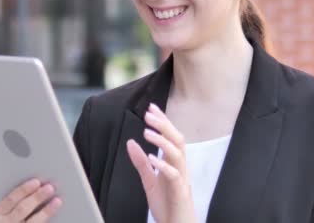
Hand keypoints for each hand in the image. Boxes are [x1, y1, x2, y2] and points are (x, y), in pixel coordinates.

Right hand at [0, 178, 61, 222]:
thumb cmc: (12, 216)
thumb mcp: (8, 209)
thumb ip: (18, 198)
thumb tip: (39, 182)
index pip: (11, 199)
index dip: (24, 189)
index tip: (37, 181)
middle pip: (22, 209)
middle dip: (37, 197)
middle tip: (50, 187)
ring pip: (33, 221)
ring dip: (46, 210)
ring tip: (57, 200)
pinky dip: (48, 220)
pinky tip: (58, 216)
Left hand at [127, 103, 196, 222]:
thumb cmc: (167, 205)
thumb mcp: (150, 181)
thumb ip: (141, 163)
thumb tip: (131, 142)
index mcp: (175, 164)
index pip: (171, 137)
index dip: (163, 121)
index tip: (151, 108)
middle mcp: (181, 168)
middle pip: (177, 140)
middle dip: (164, 125)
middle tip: (149, 114)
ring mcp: (182, 180)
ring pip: (177, 154)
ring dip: (162, 141)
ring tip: (146, 133)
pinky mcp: (180, 193)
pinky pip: (174, 176)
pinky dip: (163, 166)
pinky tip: (152, 159)